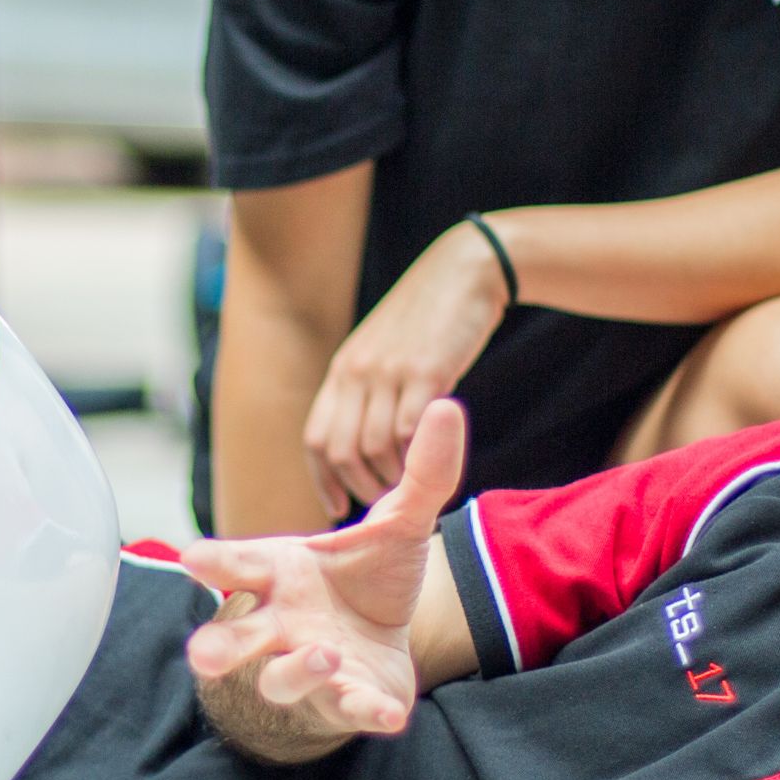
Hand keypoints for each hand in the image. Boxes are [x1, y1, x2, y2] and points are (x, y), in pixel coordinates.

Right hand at [183, 399, 465, 758]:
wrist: (386, 642)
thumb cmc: (368, 580)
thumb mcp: (401, 524)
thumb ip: (422, 473)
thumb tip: (448, 406)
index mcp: (284, 572)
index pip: (240, 562)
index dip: (216, 562)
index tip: (192, 559)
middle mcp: (286, 623)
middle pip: (241, 637)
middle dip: (220, 646)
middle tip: (203, 655)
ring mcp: (313, 668)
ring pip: (284, 679)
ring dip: (298, 671)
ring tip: (323, 655)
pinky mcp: (349, 701)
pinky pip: (351, 710)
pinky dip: (366, 712)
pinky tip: (388, 713)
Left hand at [303, 221, 512, 511]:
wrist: (463, 271)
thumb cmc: (429, 318)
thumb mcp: (383, 350)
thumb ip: (368, 389)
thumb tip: (366, 440)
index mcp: (343, 370)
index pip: (316, 438)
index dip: (322, 480)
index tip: (336, 507)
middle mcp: (357, 372)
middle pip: (340, 450)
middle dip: (359, 488)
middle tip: (385, 504)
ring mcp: (389, 372)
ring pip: (375, 448)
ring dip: (392, 479)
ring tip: (411, 489)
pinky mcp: (426, 372)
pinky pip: (411, 432)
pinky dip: (417, 458)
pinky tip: (430, 466)